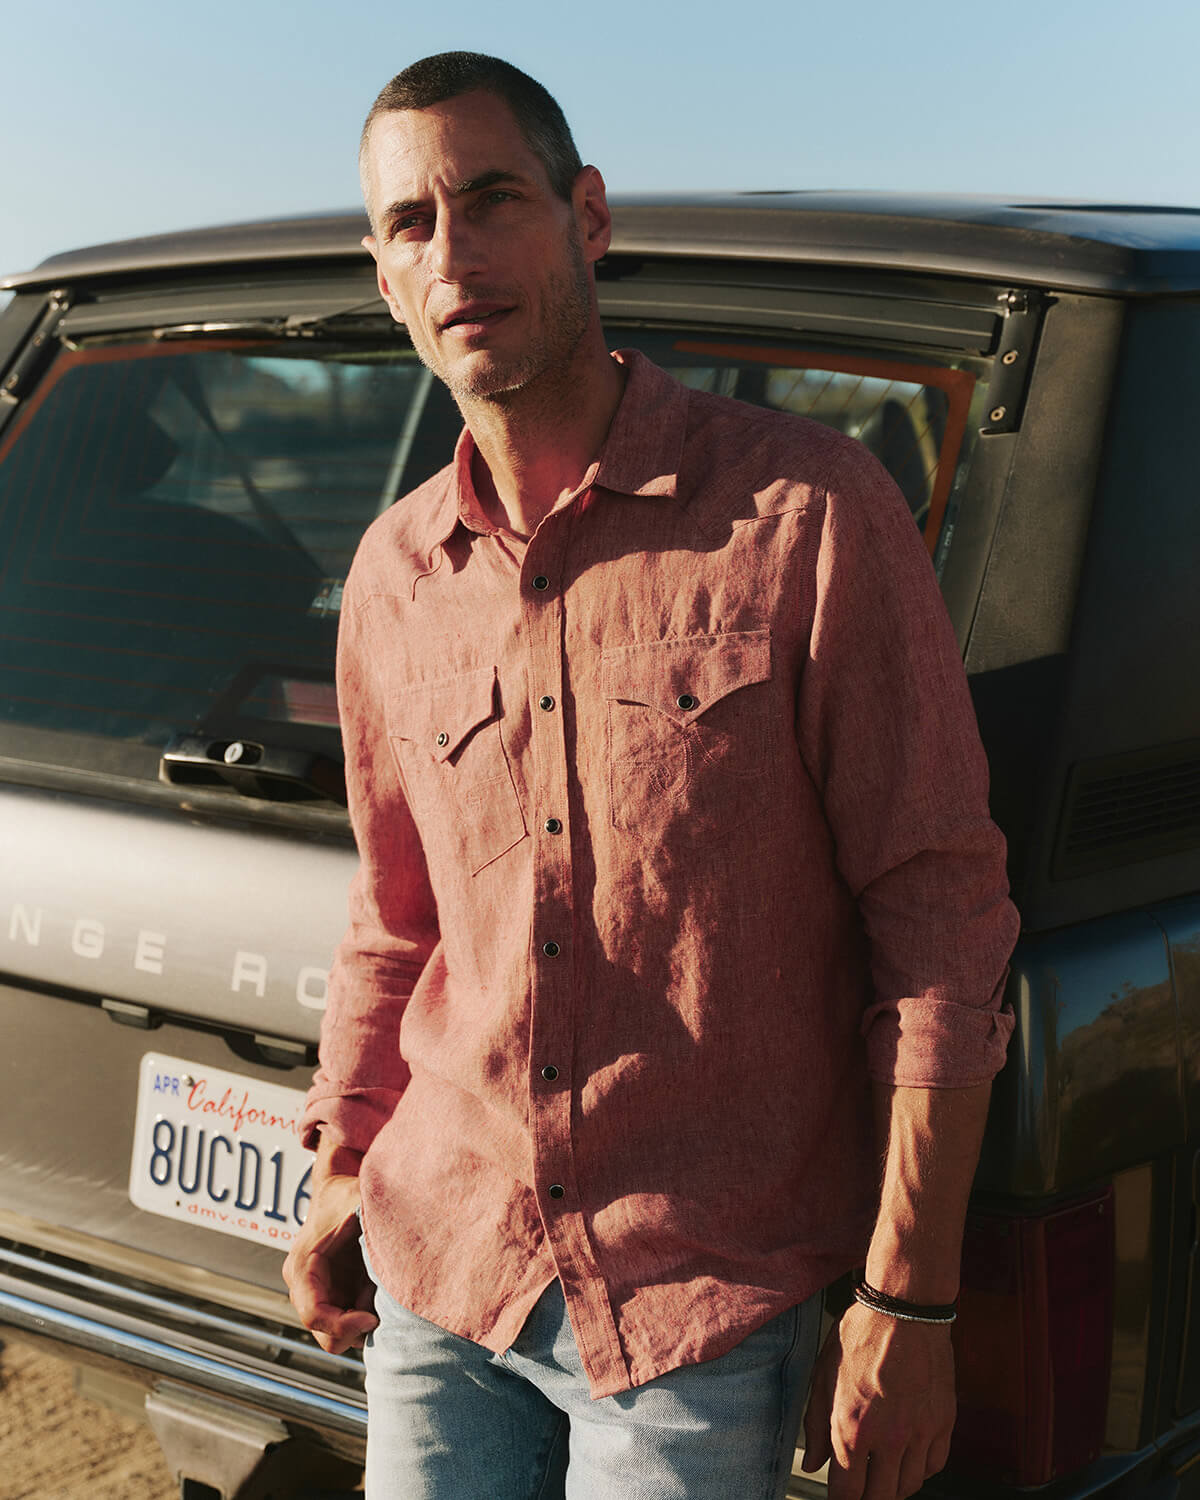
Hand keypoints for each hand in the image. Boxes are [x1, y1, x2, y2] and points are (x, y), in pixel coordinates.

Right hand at [282, 1170, 378, 1353]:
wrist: (338, 1190)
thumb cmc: (344, 1194)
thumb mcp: (358, 1200)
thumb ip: (372, 1217)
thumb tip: (399, 1236)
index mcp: (302, 1268)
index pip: (314, 1315)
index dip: (344, 1324)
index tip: (373, 1316)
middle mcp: (305, 1289)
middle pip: (327, 1336)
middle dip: (358, 1327)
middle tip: (384, 1304)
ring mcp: (320, 1297)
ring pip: (342, 1336)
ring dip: (366, 1321)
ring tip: (382, 1289)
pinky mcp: (337, 1300)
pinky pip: (353, 1325)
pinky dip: (371, 1314)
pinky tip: (381, 1288)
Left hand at [801, 1302, 955, 1499]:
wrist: (905, 1310)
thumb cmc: (861, 1336)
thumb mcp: (824, 1375)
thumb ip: (817, 1425)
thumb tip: (813, 1464)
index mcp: (852, 1429)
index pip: (847, 1494)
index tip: (840, 1497)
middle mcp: (888, 1439)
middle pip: (881, 1498)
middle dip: (868, 1499)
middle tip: (861, 1489)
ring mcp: (920, 1433)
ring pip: (909, 1486)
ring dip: (893, 1487)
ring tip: (882, 1475)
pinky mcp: (943, 1423)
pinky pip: (934, 1465)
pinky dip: (920, 1470)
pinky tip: (909, 1457)